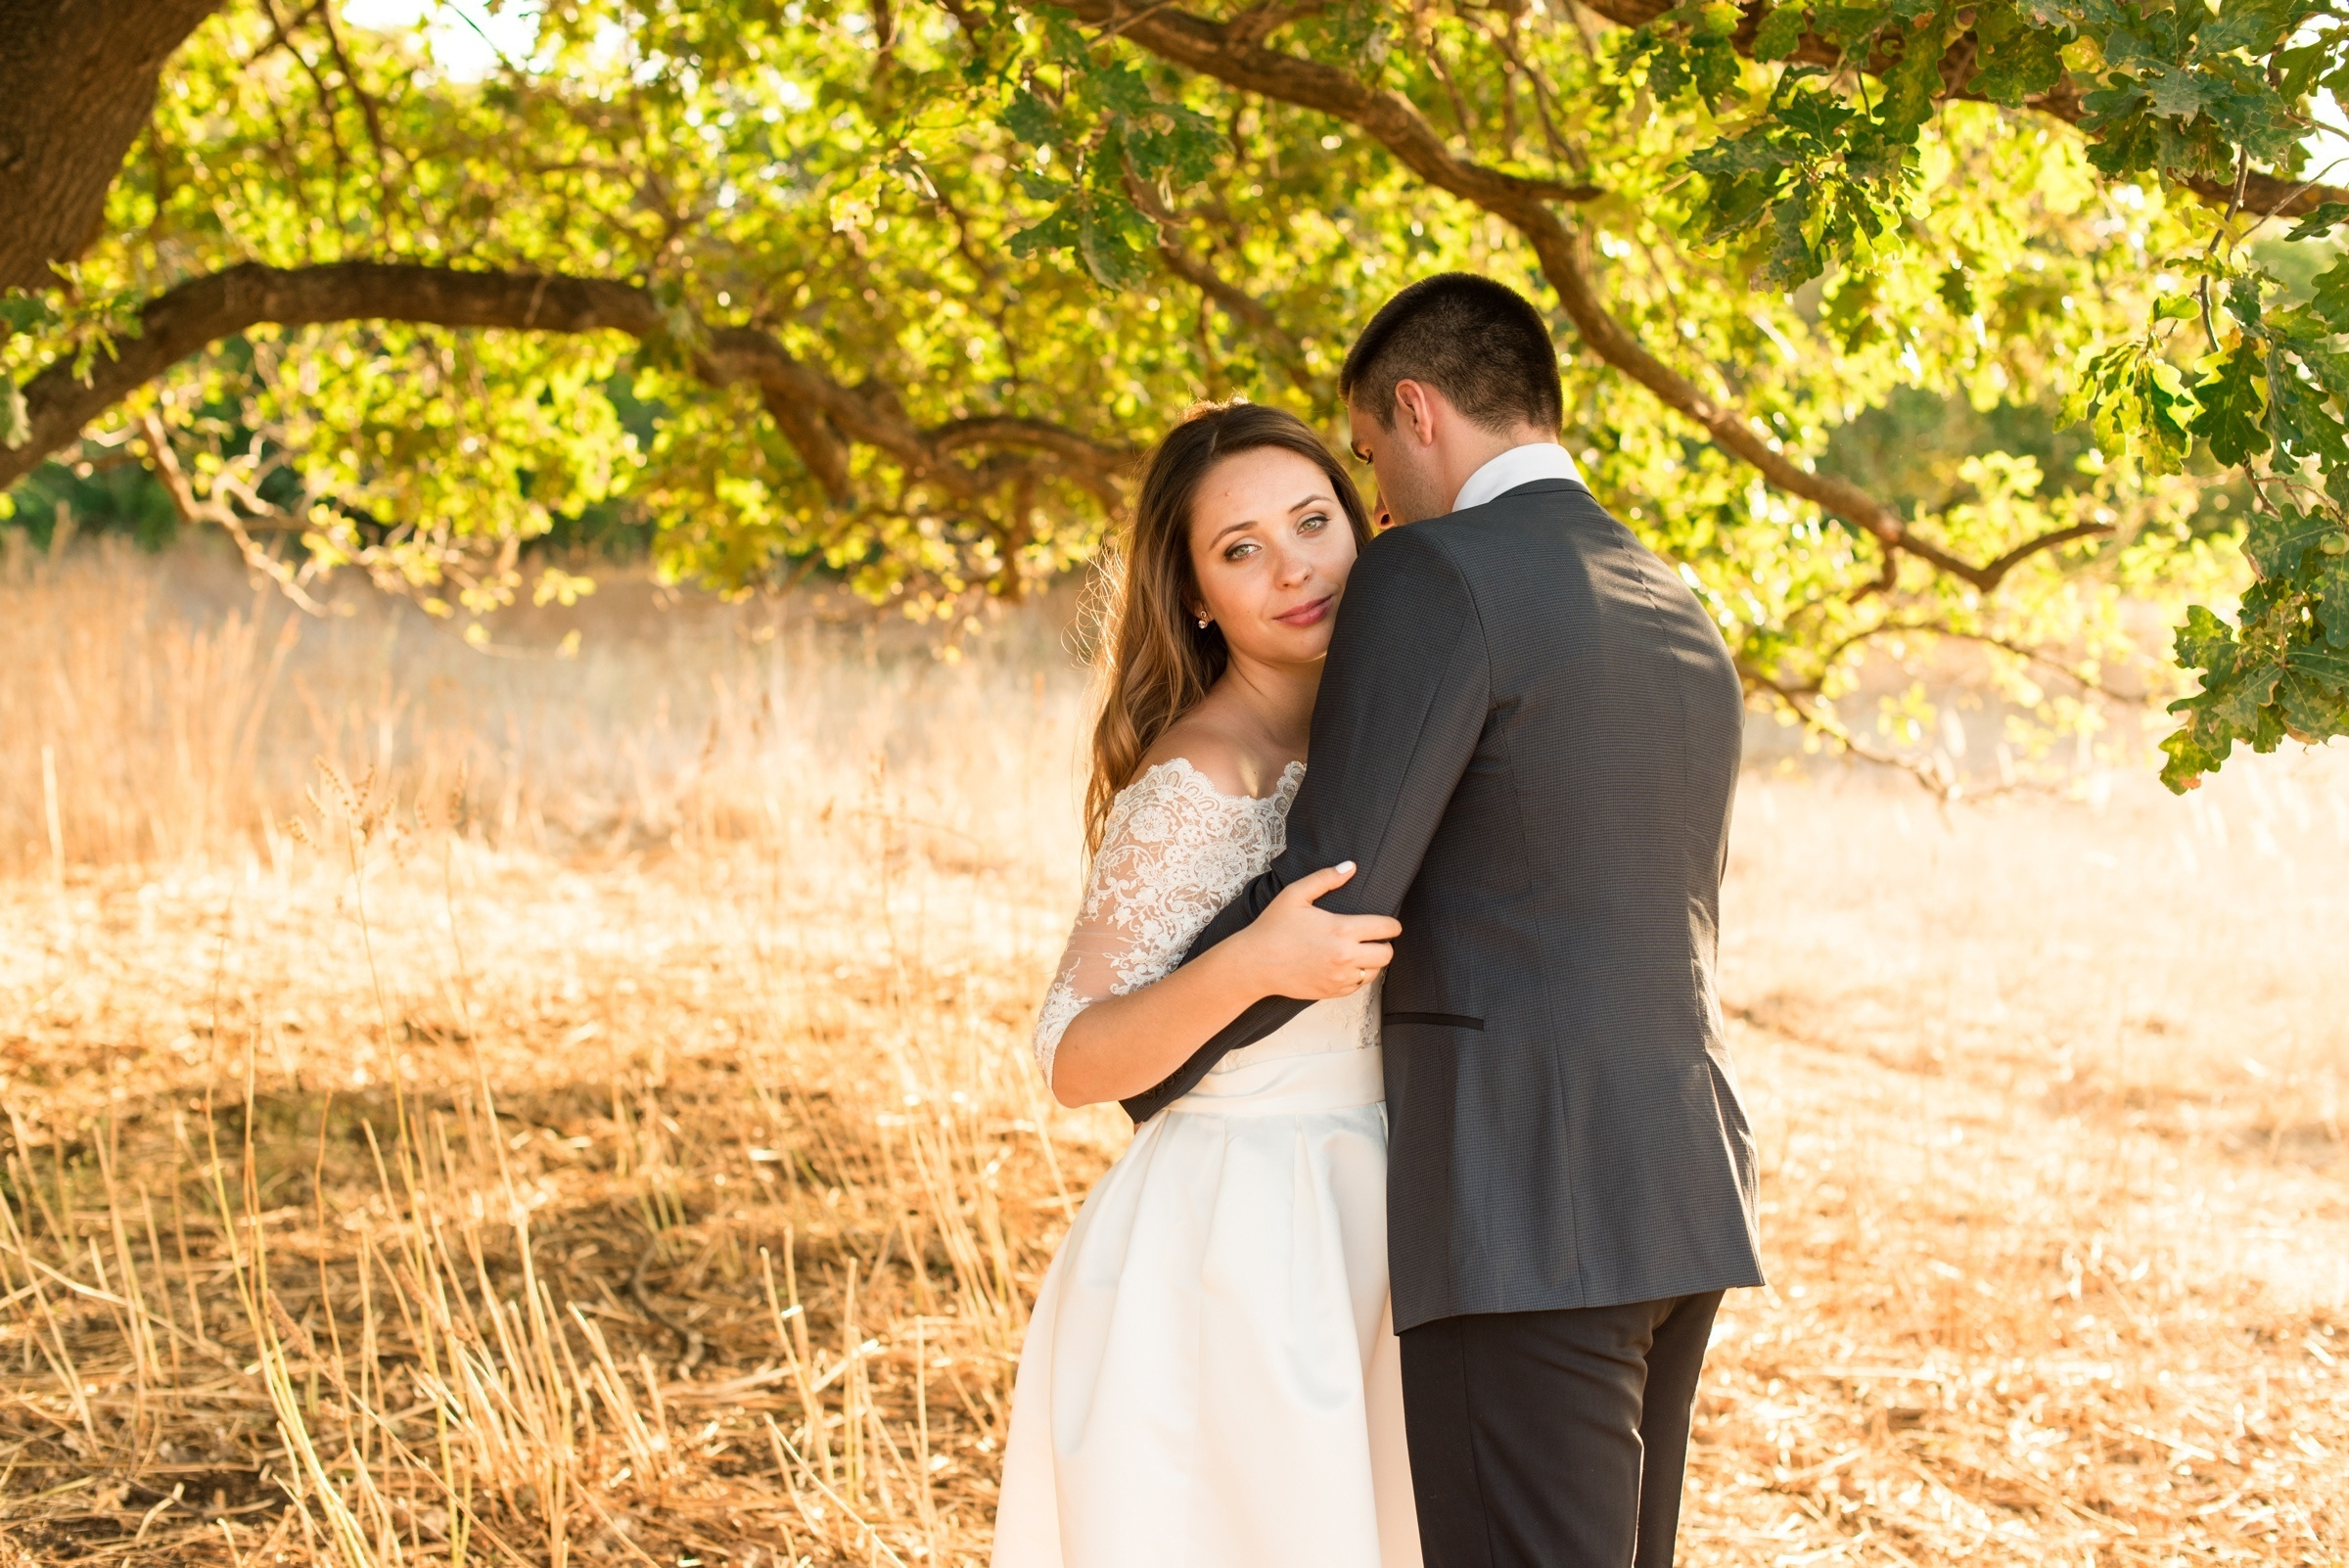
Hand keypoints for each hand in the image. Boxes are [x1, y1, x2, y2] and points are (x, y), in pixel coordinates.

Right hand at [1232, 862, 1400, 999]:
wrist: (1254, 964)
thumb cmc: (1273, 927)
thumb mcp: (1295, 895)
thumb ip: (1325, 878)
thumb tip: (1350, 867)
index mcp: (1341, 930)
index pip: (1386, 928)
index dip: (1392, 925)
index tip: (1389, 923)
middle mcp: (1345, 956)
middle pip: (1387, 954)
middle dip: (1385, 944)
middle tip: (1374, 938)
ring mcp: (1339, 977)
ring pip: (1375, 972)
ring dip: (1372, 961)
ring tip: (1360, 951)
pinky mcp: (1332, 991)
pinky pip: (1358, 985)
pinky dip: (1357, 975)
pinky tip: (1345, 965)